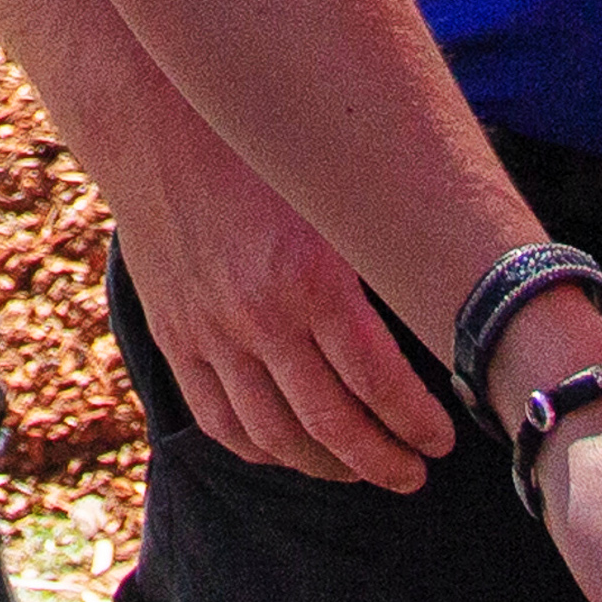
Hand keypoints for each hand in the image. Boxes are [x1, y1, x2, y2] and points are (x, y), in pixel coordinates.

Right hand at [110, 101, 459, 485]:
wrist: (153, 129)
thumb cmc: (258, 155)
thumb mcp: (332, 199)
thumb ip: (379, 261)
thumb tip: (449, 313)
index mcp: (309, 278)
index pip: (380, 383)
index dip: (419, 424)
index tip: (442, 439)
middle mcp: (258, 315)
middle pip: (332, 423)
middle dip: (384, 461)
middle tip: (415, 472)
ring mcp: (210, 331)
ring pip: (275, 435)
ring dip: (327, 466)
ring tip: (360, 469)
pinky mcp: (174, 336)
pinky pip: (219, 419)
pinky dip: (261, 449)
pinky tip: (292, 449)